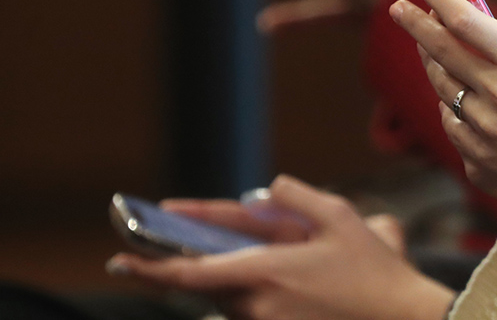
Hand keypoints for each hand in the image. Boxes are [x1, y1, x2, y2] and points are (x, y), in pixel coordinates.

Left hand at [108, 175, 454, 319]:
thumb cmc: (375, 272)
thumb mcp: (341, 218)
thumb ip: (296, 196)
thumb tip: (266, 189)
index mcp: (267, 272)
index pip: (191, 272)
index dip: (151, 266)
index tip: (121, 259)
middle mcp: (258, 305)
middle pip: (209, 285)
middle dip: (194, 267)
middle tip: (186, 252)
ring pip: (232, 299)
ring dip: (235, 279)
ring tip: (269, 265)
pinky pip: (254, 312)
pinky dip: (255, 294)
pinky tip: (291, 284)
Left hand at [390, 0, 496, 272]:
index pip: (467, 21)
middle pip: (441, 49)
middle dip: (415, 23)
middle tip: (398, 8)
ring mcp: (484, 126)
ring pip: (442, 84)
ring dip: (428, 60)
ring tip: (422, 44)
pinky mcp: (479, 155)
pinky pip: (450, 120)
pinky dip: (444, 101)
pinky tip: (446, 94)